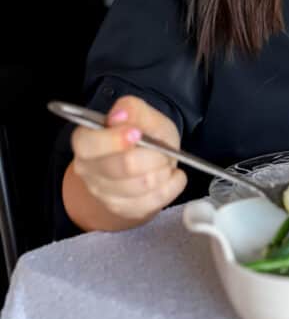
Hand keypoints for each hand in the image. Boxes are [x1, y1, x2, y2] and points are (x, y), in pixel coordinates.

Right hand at [70, 95, 186, 222]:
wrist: (147, 164)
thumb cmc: (145, 135)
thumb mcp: (144, 115)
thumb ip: (133, 109)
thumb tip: (119, 115)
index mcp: (86, 140)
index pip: (90, 144)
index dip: (115, 140)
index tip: (137, 133)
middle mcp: (88, 169)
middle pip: (123, 166)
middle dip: (153, 156)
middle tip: (163, 150)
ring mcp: (102, 193)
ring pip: (141, 185)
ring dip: (163, 171)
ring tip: (166, 162)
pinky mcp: (121, 209)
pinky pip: (153, 201)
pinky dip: (171, 186)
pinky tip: (172, 176)